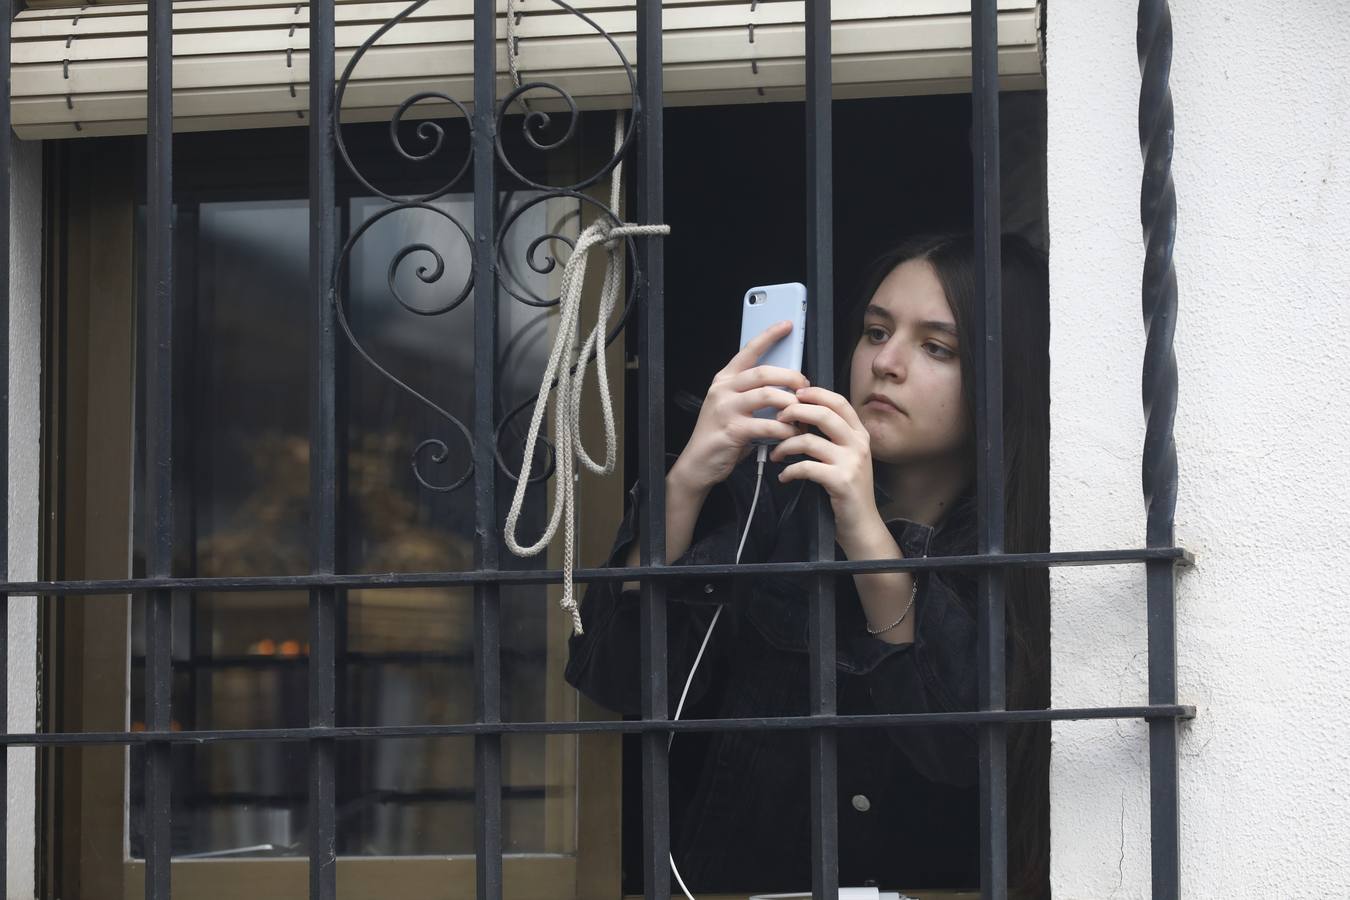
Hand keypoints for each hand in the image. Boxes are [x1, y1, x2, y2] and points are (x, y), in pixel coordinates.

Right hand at [670, 320, 808, 493]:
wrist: (698, 463)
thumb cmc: (721, 435)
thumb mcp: (734, 407)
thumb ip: (753, 394)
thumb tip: (786, 386)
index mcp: (724, 380)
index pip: (748, 350)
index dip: (769, 336)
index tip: (787, 324)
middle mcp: (723, 390)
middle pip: (764, 372)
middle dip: (791, 377)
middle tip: (805, 387)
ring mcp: (726, 409)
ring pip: (768, 396)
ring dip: (790, 404)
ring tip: (800, 414)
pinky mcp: (732, 430)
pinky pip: (768, 424)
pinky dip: (784, 429)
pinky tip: (790, 434)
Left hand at [770, 386, 884, 546]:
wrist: (862, 524)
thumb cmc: (847, 489)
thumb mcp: (847, 457)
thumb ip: (832, 437)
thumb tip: (801, 416)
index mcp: (859, 434)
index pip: (838, 402)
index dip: (815, 393)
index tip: (794, 394)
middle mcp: (858, 444)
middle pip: (823, 414)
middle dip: (795, 412)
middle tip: (778, 419)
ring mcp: (851, 462)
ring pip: (809, 440)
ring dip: (785, 446)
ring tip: (776, 454)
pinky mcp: (840, 481)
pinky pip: (805, 467)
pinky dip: (789, 471)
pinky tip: (784, 476)